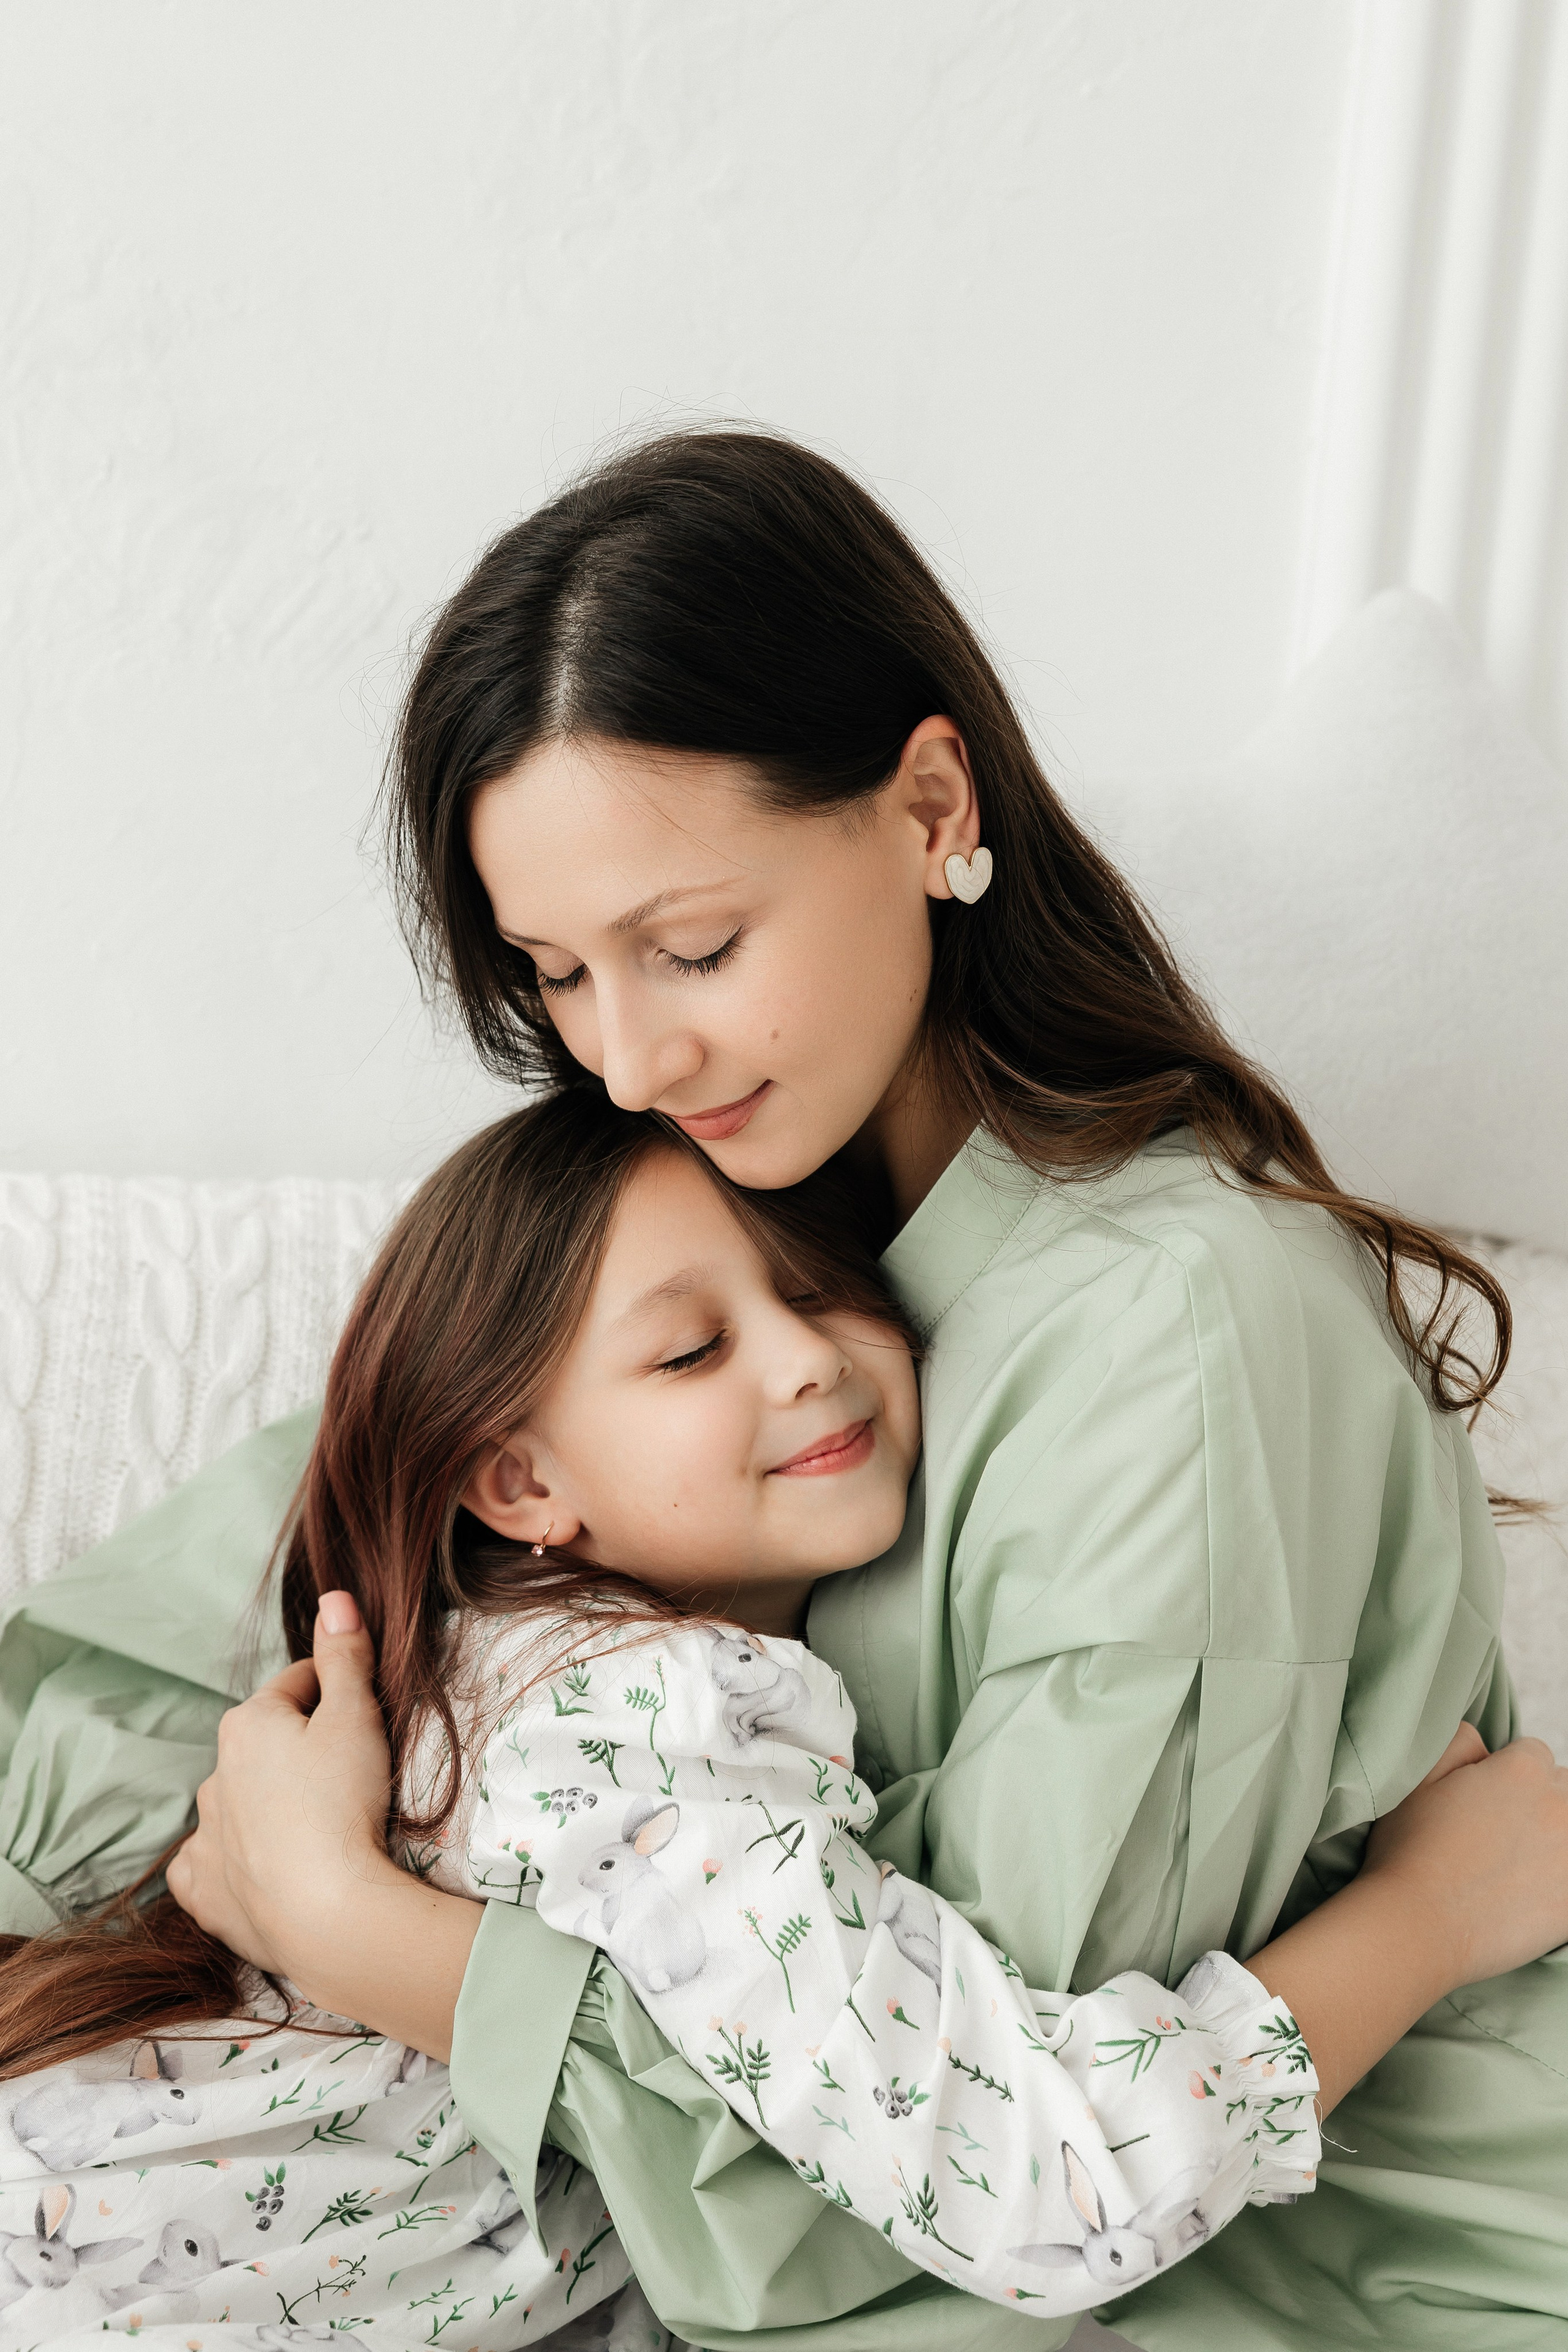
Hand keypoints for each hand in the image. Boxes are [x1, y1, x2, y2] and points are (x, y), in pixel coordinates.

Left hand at [168, 1591, 394, 1988]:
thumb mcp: (358, 1715)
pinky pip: (211, 1864)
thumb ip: (344, 1654)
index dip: (338, 1695)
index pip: (298, 1686)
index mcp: (247, 1724)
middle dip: (300, 1753)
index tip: (366, 1722)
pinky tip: (266, 1869)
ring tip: (317, 1829)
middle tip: (349, 1780)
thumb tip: (333, 1596)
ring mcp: (205, 1836)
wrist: (329, 1914)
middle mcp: (214, 1775)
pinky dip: (235, 1862)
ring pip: (239, 1803)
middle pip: (267, 1746)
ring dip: (269, 1805)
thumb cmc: (346, 1803)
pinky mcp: (205, 1893)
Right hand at [1361, 1723, 1567, 1987]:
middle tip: (1498, 1835)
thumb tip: (1487, 1746)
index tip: (1482, 1802)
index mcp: (1522, 1771)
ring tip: (1515, 1867)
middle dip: (1537, 1803)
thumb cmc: (1409, 1850)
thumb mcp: (1419, 1775)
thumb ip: (1461, 1742)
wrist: (1419, 1927)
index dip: (1504, 1776)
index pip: (1533, 1755)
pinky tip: (1528, 1895)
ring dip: (1552, 1842)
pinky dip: (1557, 1883)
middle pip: (1562, 1790)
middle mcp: (1559, 1807)